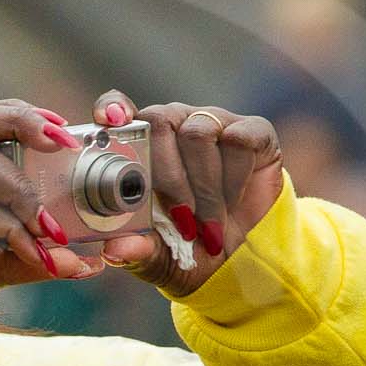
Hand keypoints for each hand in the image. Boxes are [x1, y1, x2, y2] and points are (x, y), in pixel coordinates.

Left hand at [88, 92, 283, 295]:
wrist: (243, 257)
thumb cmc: (189, 249)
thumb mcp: (157, 258)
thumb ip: (136, 250)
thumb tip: (114, 249)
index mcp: (140, 146)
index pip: (118, 108)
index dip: (113, 107)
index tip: (112, 121)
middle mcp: (174, 126)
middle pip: (160, 121)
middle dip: (170, 179)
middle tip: (183, 220)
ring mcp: (213, 124)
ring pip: (199, 132)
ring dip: (205, 188)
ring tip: (210, 222)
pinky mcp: (253, 131)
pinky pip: (238, 140)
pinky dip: (235, 179)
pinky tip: (234, 200)